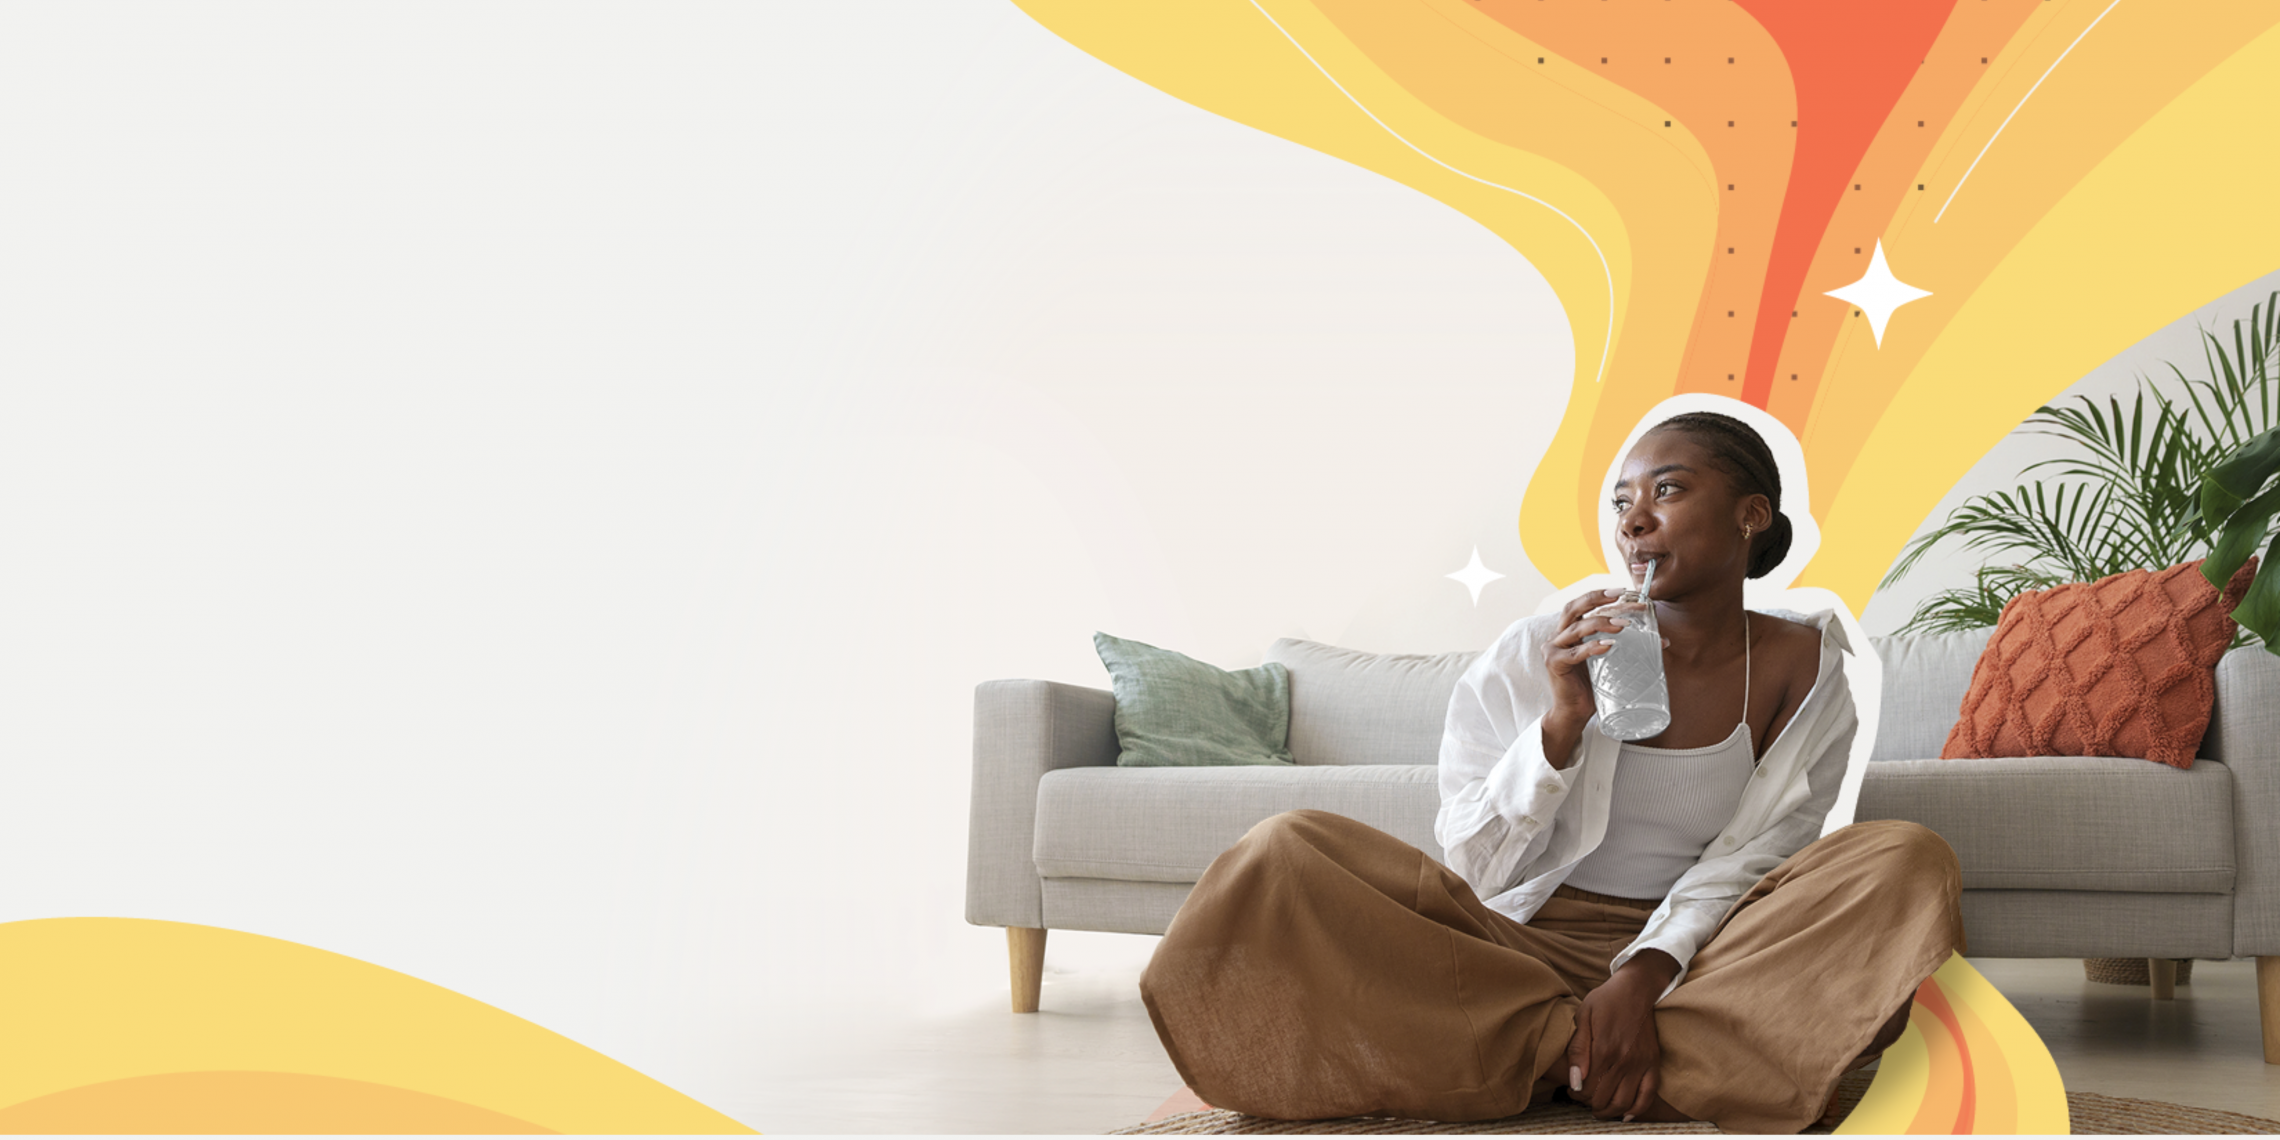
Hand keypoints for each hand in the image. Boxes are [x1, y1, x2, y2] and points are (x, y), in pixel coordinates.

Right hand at [1541, 589, 1666, 766]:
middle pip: (1573, 608)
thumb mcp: (1610, 662)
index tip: (1627, 592)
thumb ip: (1626, 647)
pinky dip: (1592, 647)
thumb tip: (1662, 641)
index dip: (1604, 596)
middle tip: (1620, 595)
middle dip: (1597, 598)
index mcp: (1568, 630)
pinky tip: (1609, 645)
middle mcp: (1557, 636)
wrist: (1574, 713)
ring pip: (1577, 628)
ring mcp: (1553, 649)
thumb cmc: (1592, 686)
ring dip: (1601, 623)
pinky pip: (1574, 653)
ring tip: (1623, 625)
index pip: (1584, 606)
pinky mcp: (1555, 664)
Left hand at [1565, 953, 1678, 1121]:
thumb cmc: (1606, 1000)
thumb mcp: (1583, 1016)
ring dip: (1610, 1111)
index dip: (1577, 1095)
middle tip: (1583, 1100)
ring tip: (1599, 1109)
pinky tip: (1625, 1114)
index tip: (1572, 1091)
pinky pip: (1648, 1095)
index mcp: (1604, 1048)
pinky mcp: (1653, 1063)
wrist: (1637, 989)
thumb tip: (1575, 1080)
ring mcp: (1641, 1063)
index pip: (1588, 1087)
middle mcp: (1624, 1059)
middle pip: (1605, 1097)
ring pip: (1625, 1102)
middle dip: (1590, 1104)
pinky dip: (1637, 1109)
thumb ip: (1577, 1049)